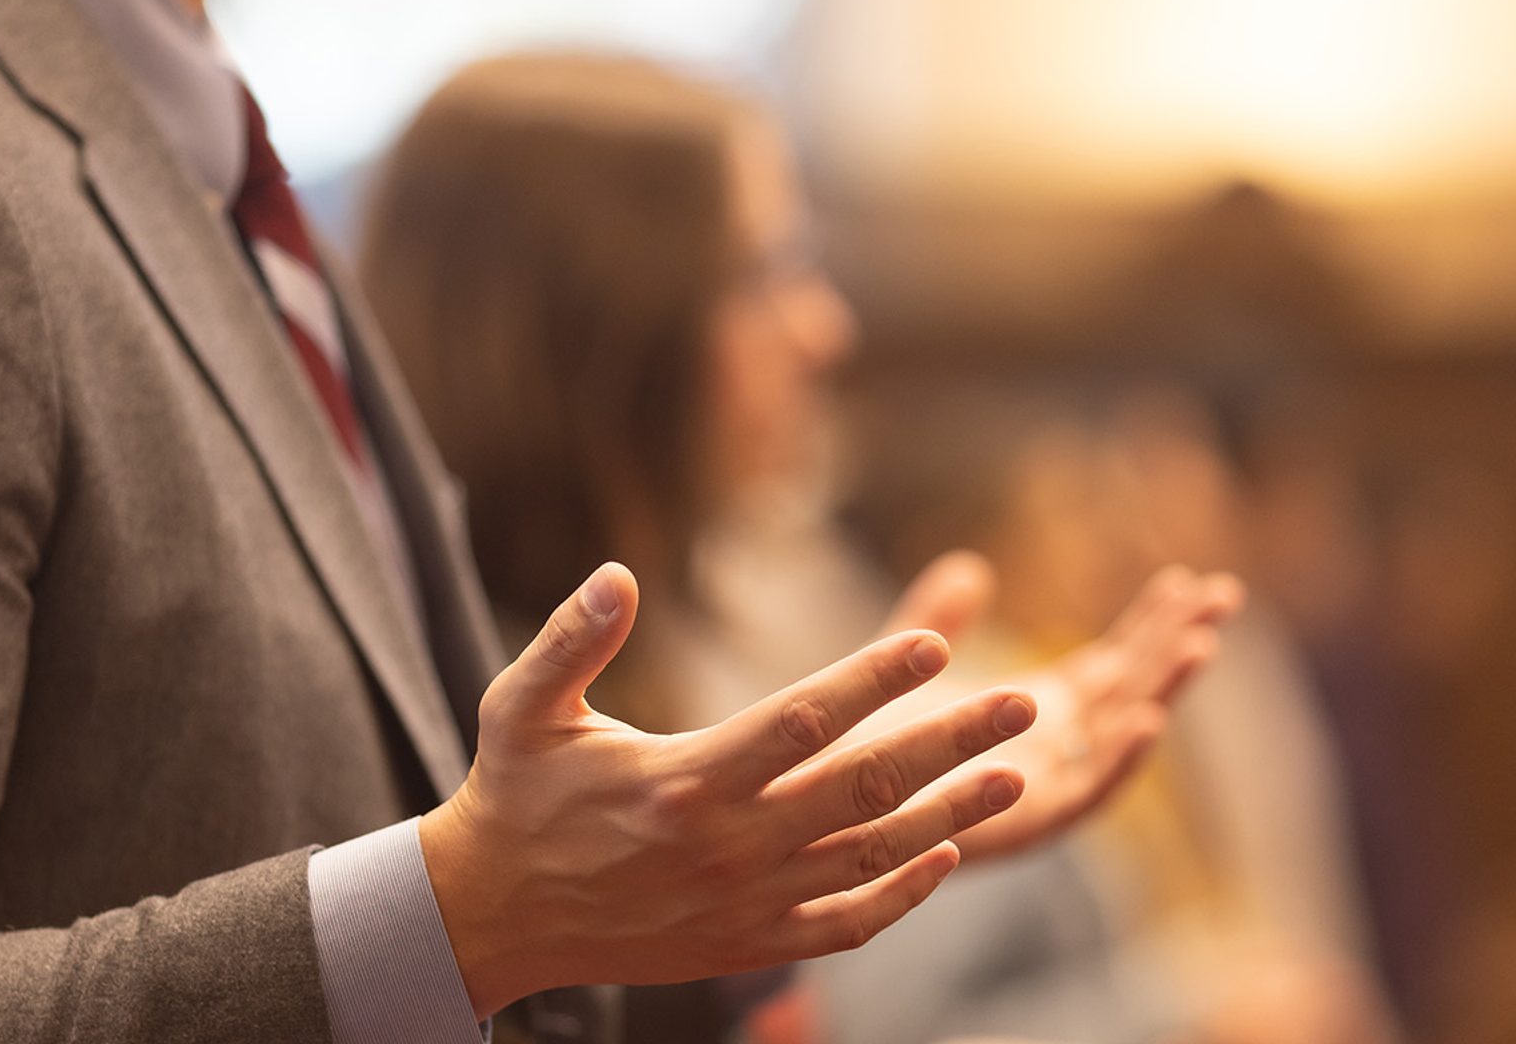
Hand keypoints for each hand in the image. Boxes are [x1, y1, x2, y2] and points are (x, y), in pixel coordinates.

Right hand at [419, 562, 1034, 1017]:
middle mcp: (729, 845)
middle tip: (1021, 703)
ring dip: (951, 814)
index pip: (802, 720)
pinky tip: (948, 857)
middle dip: (950, 742)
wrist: (494, 917)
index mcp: (684, 780)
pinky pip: (845, 922)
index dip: (873, 681)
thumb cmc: (516, 794)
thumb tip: (619, 573)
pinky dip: (902, 893)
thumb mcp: (522, 706)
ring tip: (1015, 774)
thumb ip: (573, 638)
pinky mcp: (748, 942)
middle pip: (863, 786)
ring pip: (870, 855)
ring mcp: (746, 903)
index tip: (934, 645)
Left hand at [883, 557, 1243, 859]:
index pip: (1112, 663)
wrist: (813, 803)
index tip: (1188, 581)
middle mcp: (1048, 749)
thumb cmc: (856, 741)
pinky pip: (1083, 794)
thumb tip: (971, 568)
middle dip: (1175, 644)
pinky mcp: (1020, 822)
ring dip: (1163, 691)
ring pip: (1119, 737)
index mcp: (1034, 712)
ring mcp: (1041, 785)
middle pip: (1132, 690)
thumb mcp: (905, 661)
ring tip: (1201, 643)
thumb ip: (937, 617)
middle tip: (1222, 595)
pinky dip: (1118, 760)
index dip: (1151, 625)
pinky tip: (1147, 718)